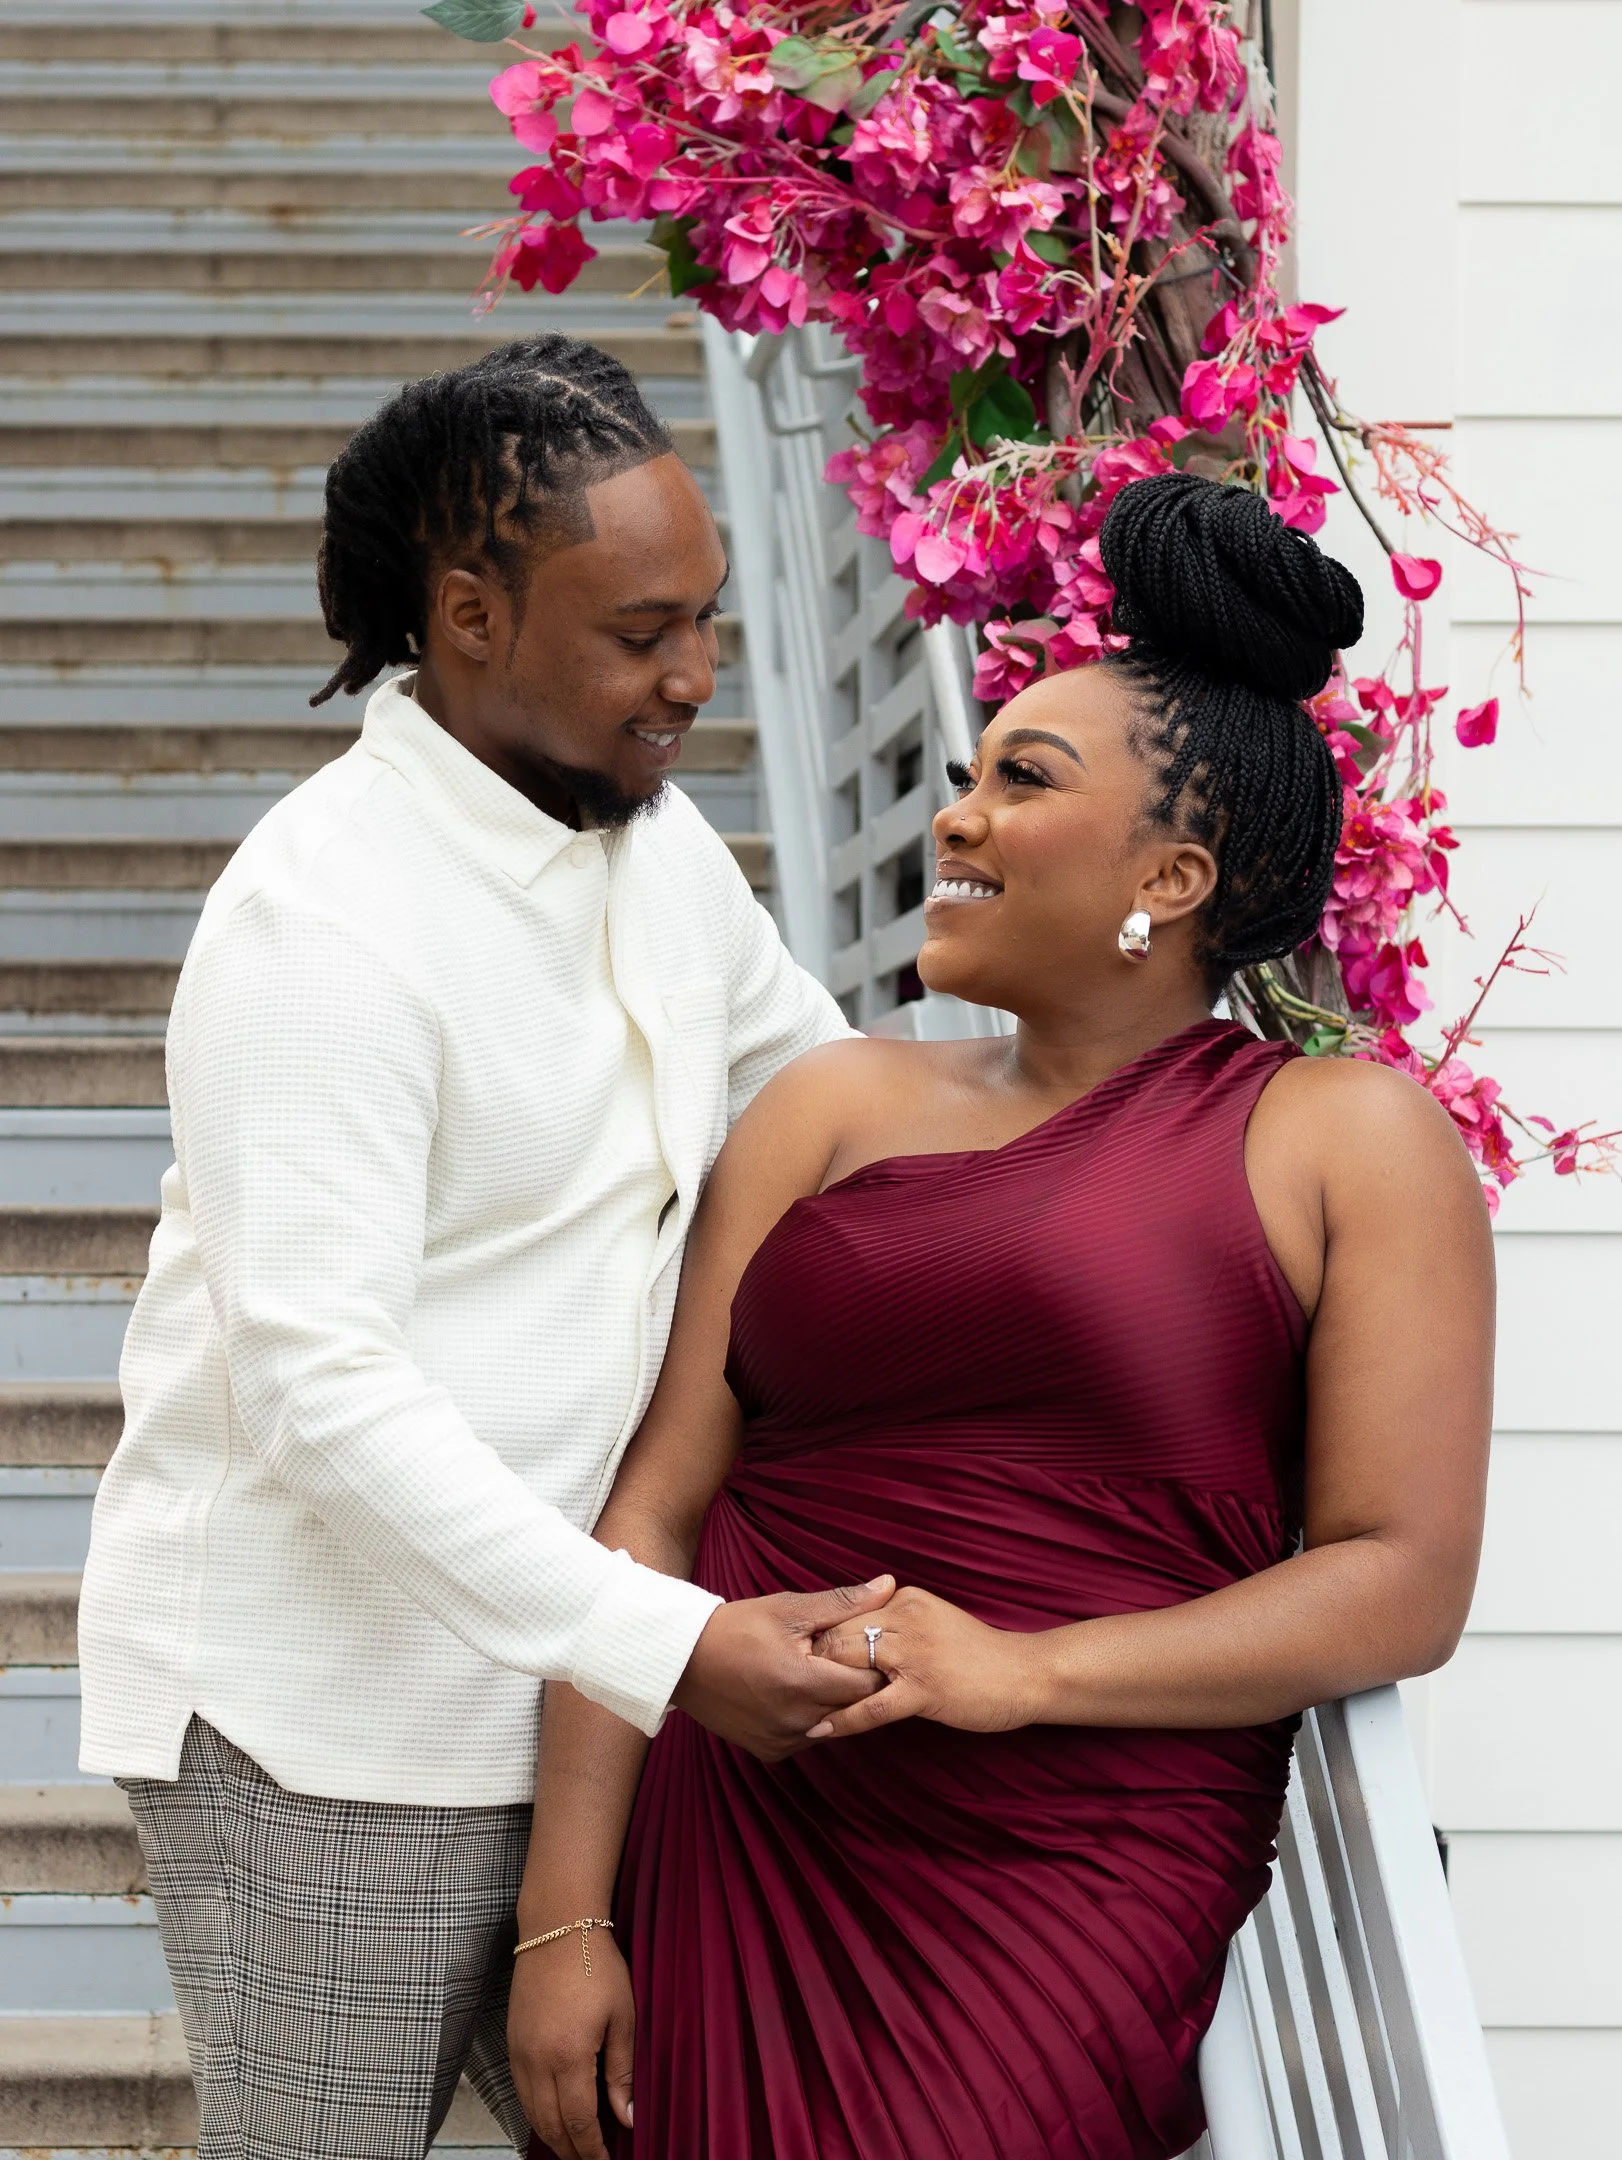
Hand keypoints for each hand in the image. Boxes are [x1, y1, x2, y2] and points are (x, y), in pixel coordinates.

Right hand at [508, 1926, 632, 2159]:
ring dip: (552, 2136)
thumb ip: (622, 2072)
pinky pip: (520, 2093)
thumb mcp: (622, 2017)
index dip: (593, 2151)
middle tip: (593, 2159)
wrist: (557, 1927)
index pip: (579, 2124)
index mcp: (569, 2057)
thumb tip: (627, 2118)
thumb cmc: (596, 1966)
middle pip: (551, 2127)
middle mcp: (537, 2062)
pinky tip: (552, 2116)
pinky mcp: (510, 2042)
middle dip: (572, 2152)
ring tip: (575, 2146)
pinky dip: (536, 2113)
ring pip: (531, 2114)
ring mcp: (519, 2053)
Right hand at [672, 1576, 894, 1760]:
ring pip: (833, 1726)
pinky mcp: (770, 1750)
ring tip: (815, 1673)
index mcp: (803, 1683)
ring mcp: (782, 1740)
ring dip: (832, 1703)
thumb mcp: (789, 1609)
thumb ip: (843, 1602)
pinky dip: (810, 1719)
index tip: (867, 1648)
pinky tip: (795, 1694)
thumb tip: (889, 1585)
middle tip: (841, 1658)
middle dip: (854, 1683)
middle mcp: (796, 1721)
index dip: (873, 1664)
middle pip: (853, 1708)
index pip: (867, 1685)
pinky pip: (808, 1738)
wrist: (683, 1661)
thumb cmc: (737, 1628)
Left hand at [807, 1584, 1045, 1740]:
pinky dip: (842, 1719)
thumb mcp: (934, 1623)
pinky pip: (871, 1706)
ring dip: (817, 1687)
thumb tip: (856, 1634)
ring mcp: (915, 1653)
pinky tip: (820, 1730)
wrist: (1026, 1673)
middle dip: (807, 1660)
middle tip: (776, 1682)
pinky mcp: (924, 1688)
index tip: (787, 1654)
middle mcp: (905, 1617)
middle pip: (839, 1635)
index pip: (846, 1613)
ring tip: (787, 1705)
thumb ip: (897, 1623)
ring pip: (849, 1664)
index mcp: (906, 1600)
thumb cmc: (979, 1655)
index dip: (815, 1637)